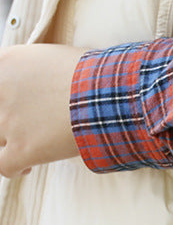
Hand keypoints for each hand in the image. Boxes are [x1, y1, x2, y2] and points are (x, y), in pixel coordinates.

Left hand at [0, 44, 85, 176]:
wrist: (109, 94)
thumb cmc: (94, 73)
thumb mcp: (56, 56)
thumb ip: (35, 67)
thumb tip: (42, 79)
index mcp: (6, 64)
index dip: (5, 98)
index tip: (13, 102)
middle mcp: (0, 92)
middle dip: (9, 120)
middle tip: (25, 125)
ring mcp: (8, 122)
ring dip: (12, 143)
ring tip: (30, 146)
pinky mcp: (21, 149)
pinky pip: (4, 166)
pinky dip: (14, 169)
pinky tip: (27, 168)